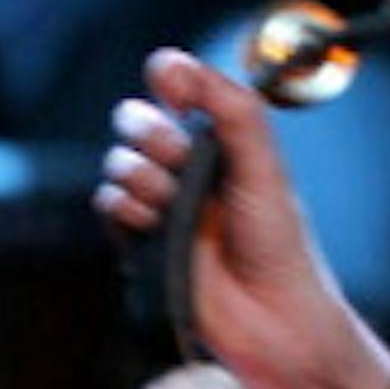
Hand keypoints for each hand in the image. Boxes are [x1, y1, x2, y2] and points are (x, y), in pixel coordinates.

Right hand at [97, 49, 374, 388]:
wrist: (272, 320)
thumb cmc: (281, 246)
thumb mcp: (265, 167)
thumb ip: (234, 111)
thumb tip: (187, 67)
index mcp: (224, 143)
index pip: (180, 90)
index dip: (169, 78)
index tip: (170, 81)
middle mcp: (190, 169)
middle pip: (138, 120)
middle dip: (149, 130)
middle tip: (176, 154)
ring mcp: (163, 206)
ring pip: (121, 163)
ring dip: (141, 175)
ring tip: (171, 202)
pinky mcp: (141, 242)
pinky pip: (109, 205)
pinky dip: (124, 209)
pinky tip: (151, 224)